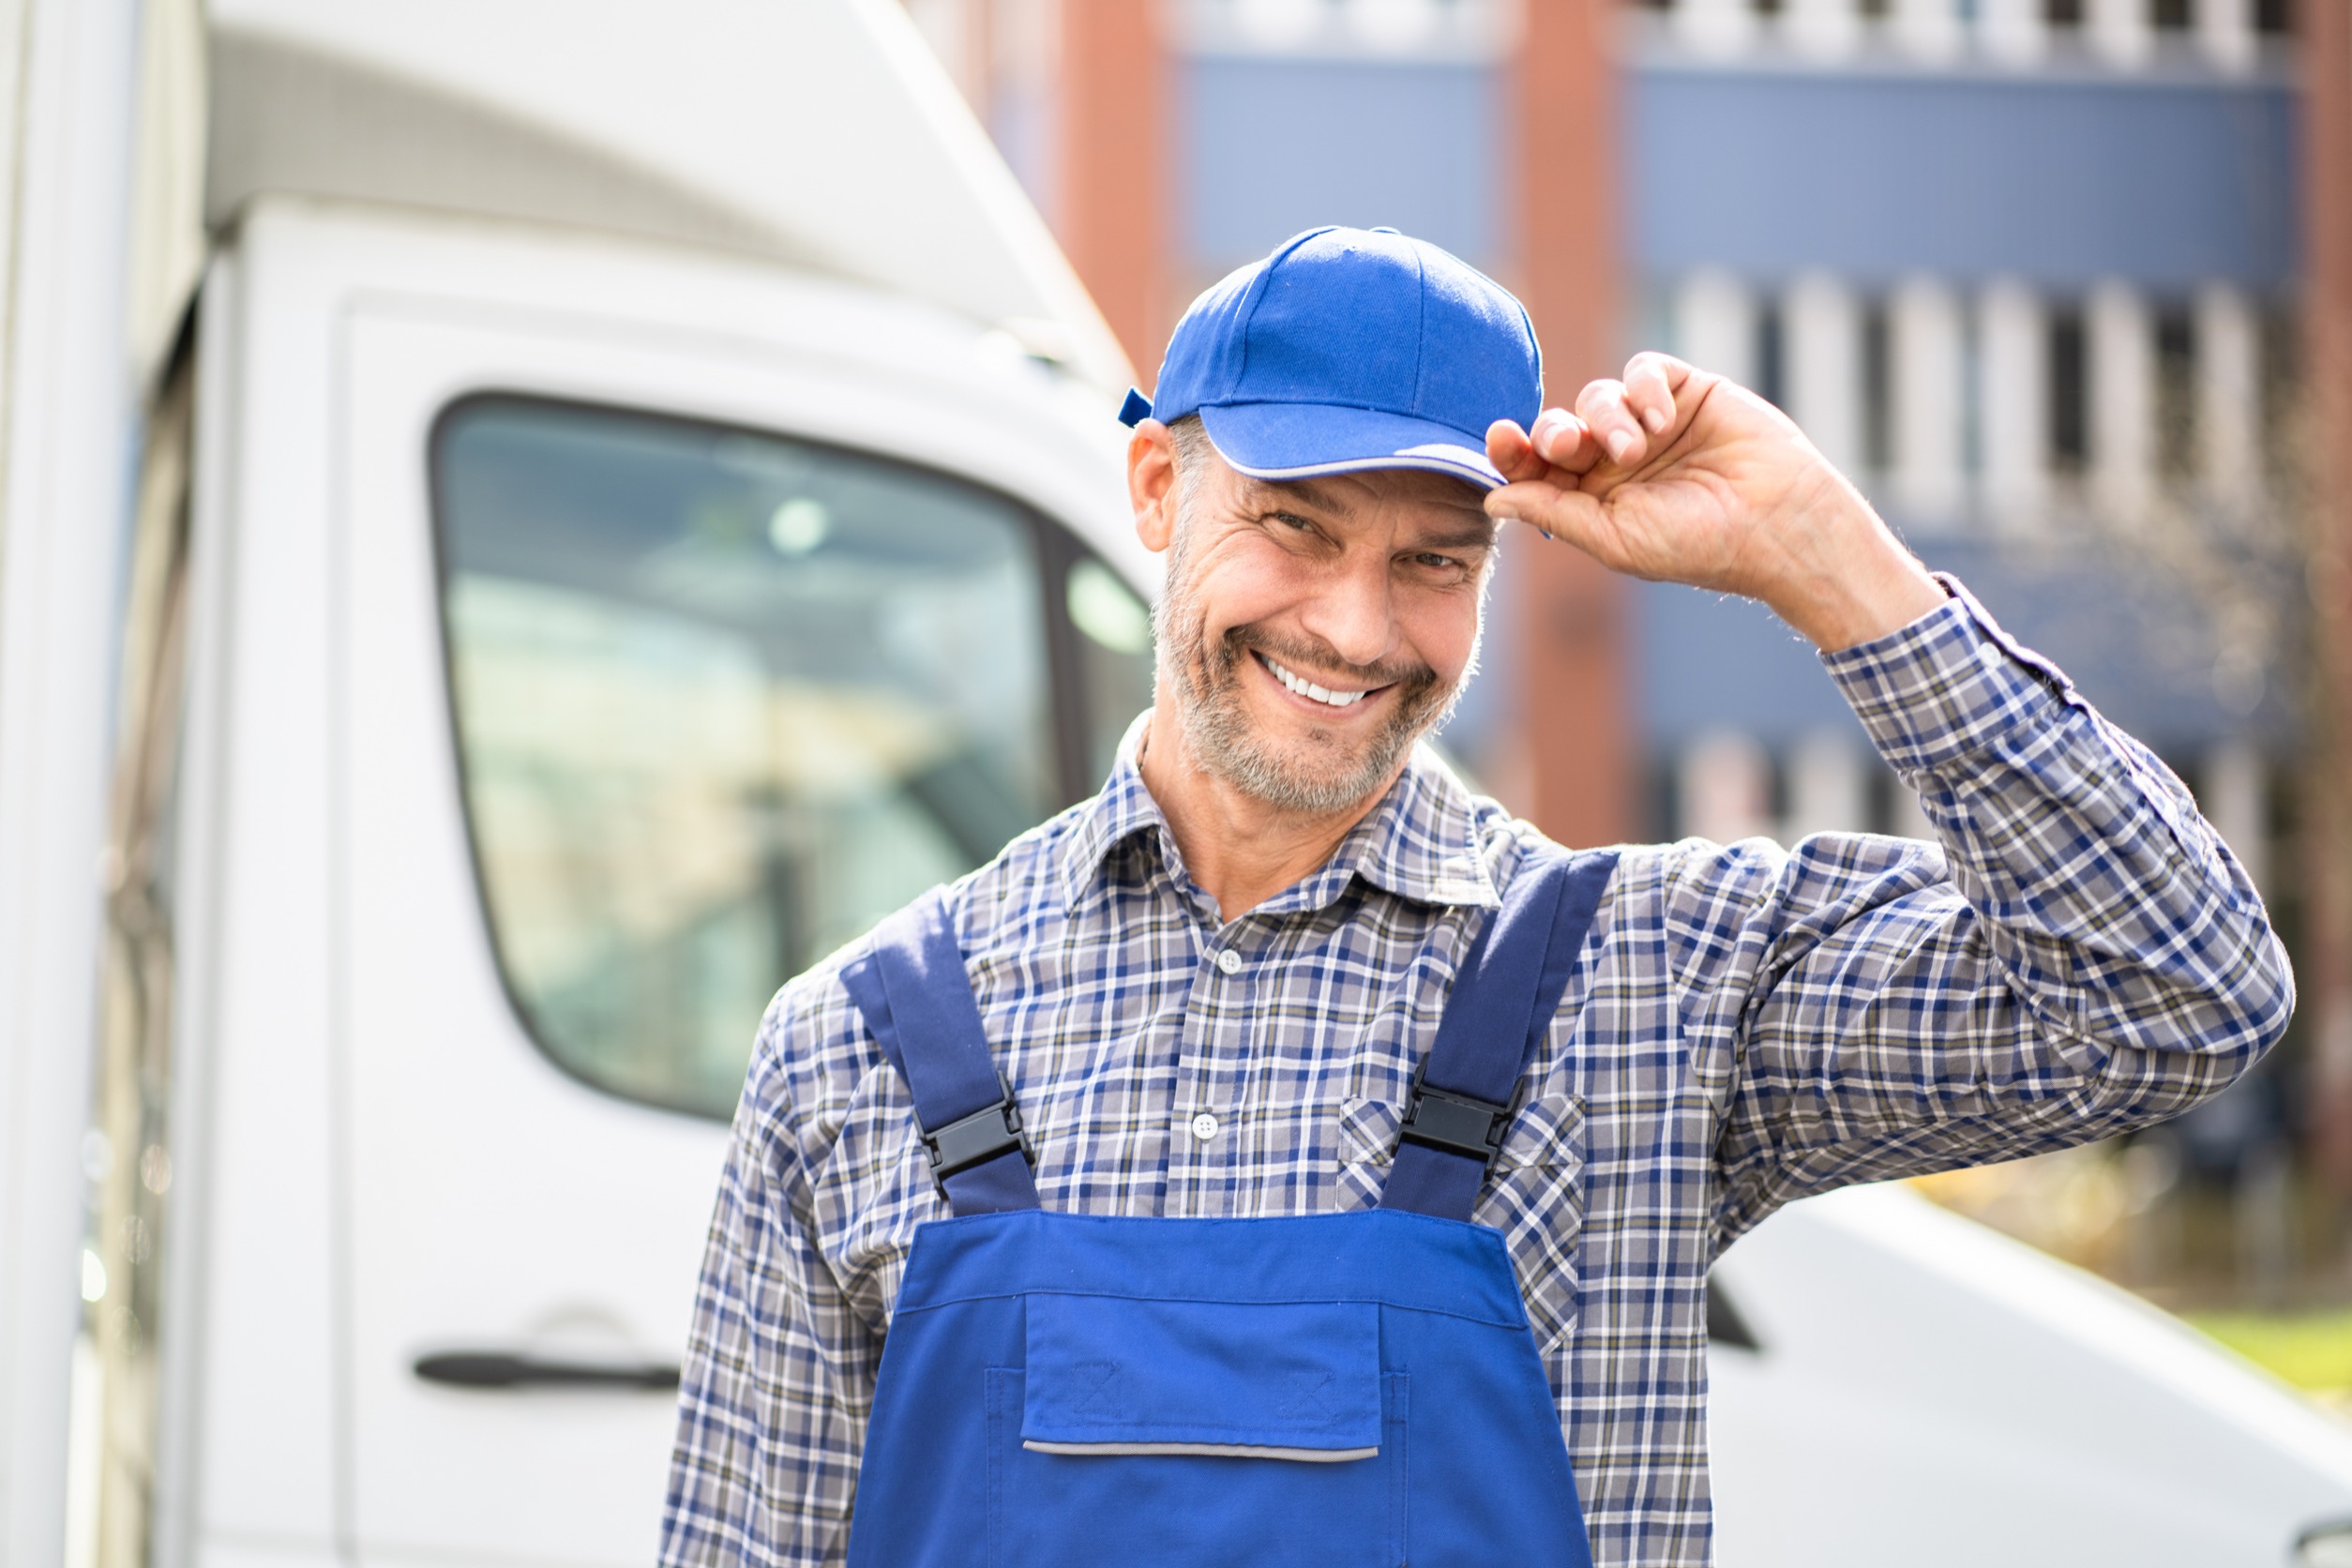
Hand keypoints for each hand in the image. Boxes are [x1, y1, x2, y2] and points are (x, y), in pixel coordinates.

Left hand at [1484, 353, 1945, 650]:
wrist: (1777, 522)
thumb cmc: (1697, 543)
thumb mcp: (1614, 537)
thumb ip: (1552, 513)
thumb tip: (1492, 499)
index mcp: (1593, 498)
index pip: (1538, 469)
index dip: (1513, 451)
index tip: (1500, 438)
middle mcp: (1616, 459)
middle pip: (1560, 427)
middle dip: (1554, 432)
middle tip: (1567, 444)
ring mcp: (1650, 423)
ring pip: (1598, 396)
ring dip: (1606, 417)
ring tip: (1636, 446)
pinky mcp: (1686, 391)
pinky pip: (1643, 371)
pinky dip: (1643, 388)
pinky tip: (1662, 419)